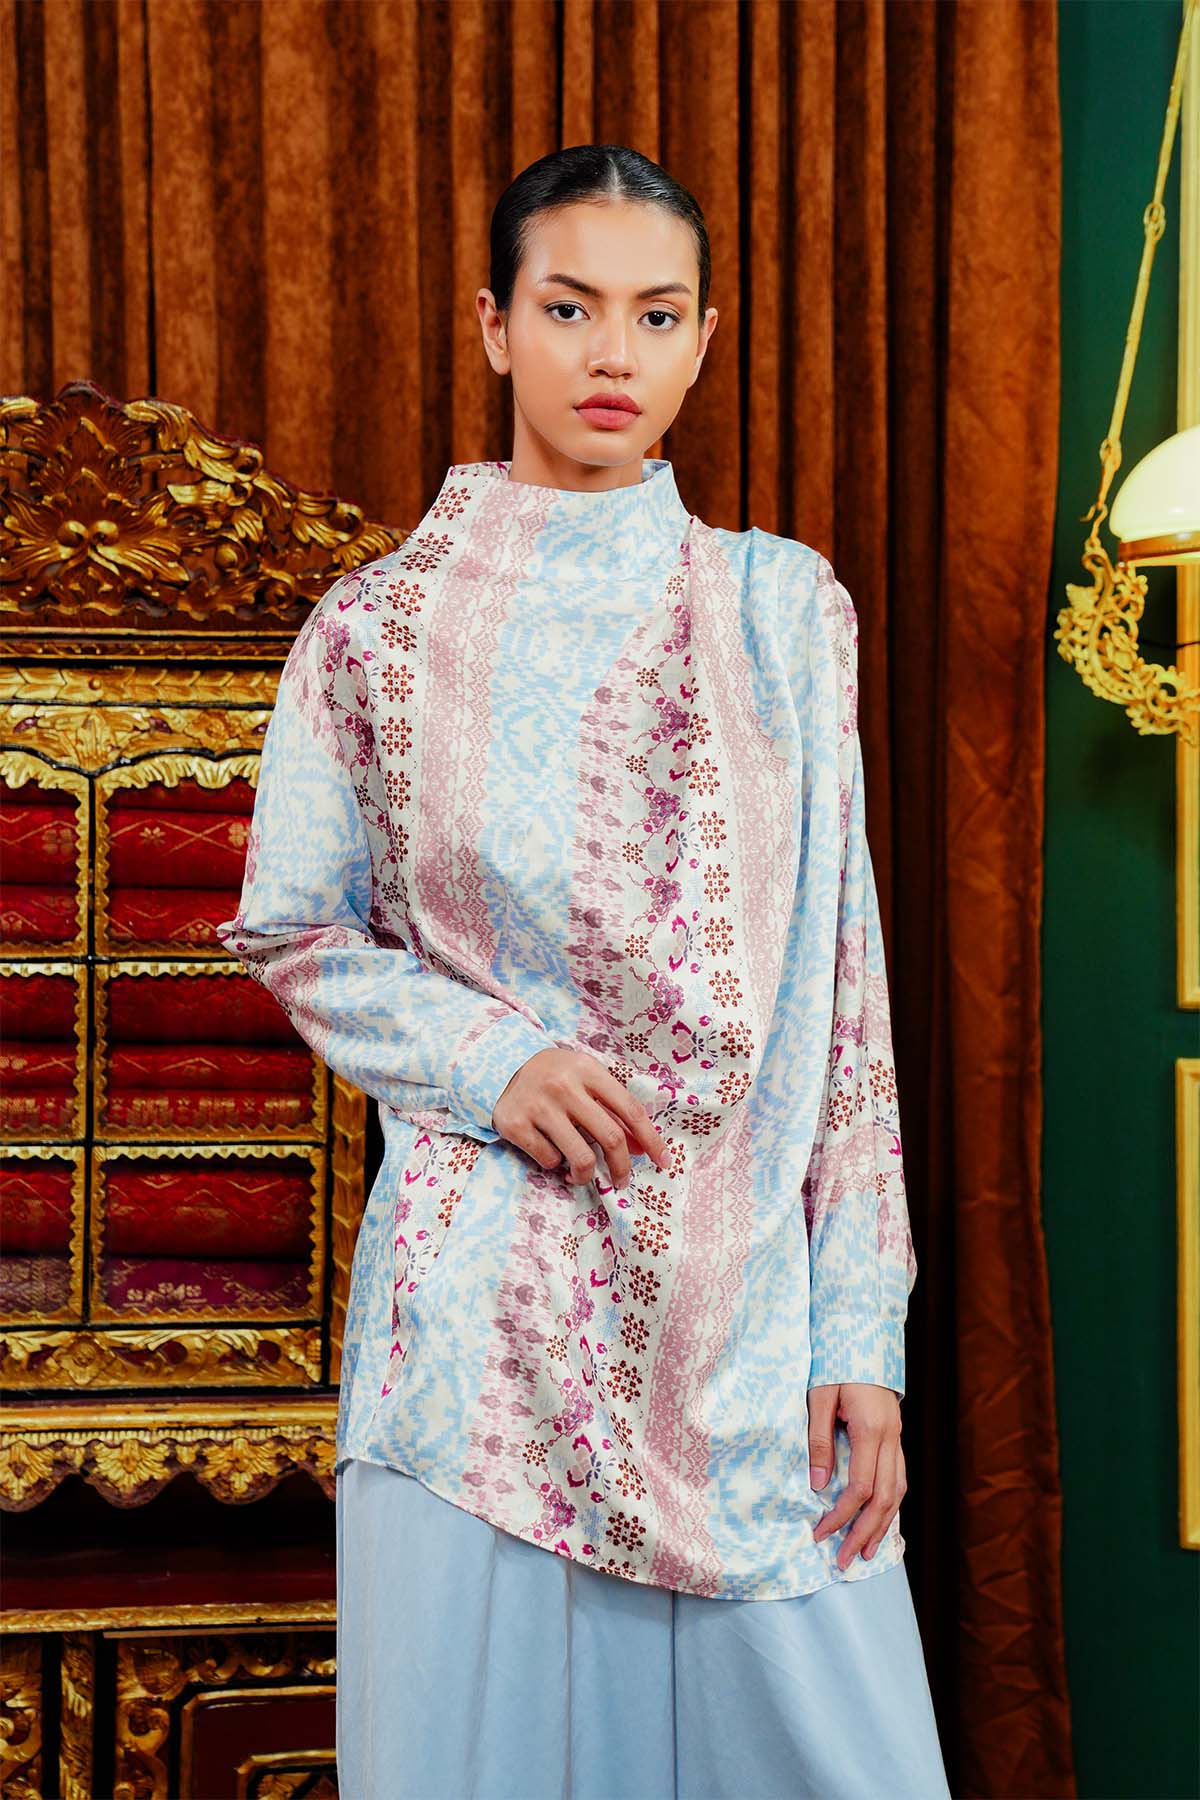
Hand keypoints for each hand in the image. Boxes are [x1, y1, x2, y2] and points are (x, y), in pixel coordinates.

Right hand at [492, 1047, 671, 1188]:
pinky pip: (549, 1160)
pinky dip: (555, 1164)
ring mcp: (539, 1106)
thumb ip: (612, 1110)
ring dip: (586, 1175)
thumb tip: (638, 1148)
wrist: (499, 1066)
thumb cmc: (554, 1076)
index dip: (651, 1139)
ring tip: (581, 1174)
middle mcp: (564, 1086)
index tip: (663, 1161)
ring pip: (581, 1157)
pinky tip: (551, 1152)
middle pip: (610, 1137)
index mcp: (588, 1070)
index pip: (630, 1110)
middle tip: (622, 1181)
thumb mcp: (585, 1081)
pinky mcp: (516, 1125)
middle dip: (622, 1167)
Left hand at [807, 1381, 905, 1569]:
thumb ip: (819, 1439)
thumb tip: (817, 1484)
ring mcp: (897, 1437)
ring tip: (865, 1551)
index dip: (841, 1515)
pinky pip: (898, 1478)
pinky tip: (880, 1520)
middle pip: (884, 1498)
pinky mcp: (895, 1437)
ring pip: (897, 1491)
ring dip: (882, 1524)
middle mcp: (890, 1438)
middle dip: (864, 1531)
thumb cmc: (836, 1363)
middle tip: (844, 1559)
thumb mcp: (819, 1396)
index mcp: (871, 1429)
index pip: (860, 1487)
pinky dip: (890, 1504)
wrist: (863, 1339)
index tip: (820, 1533)